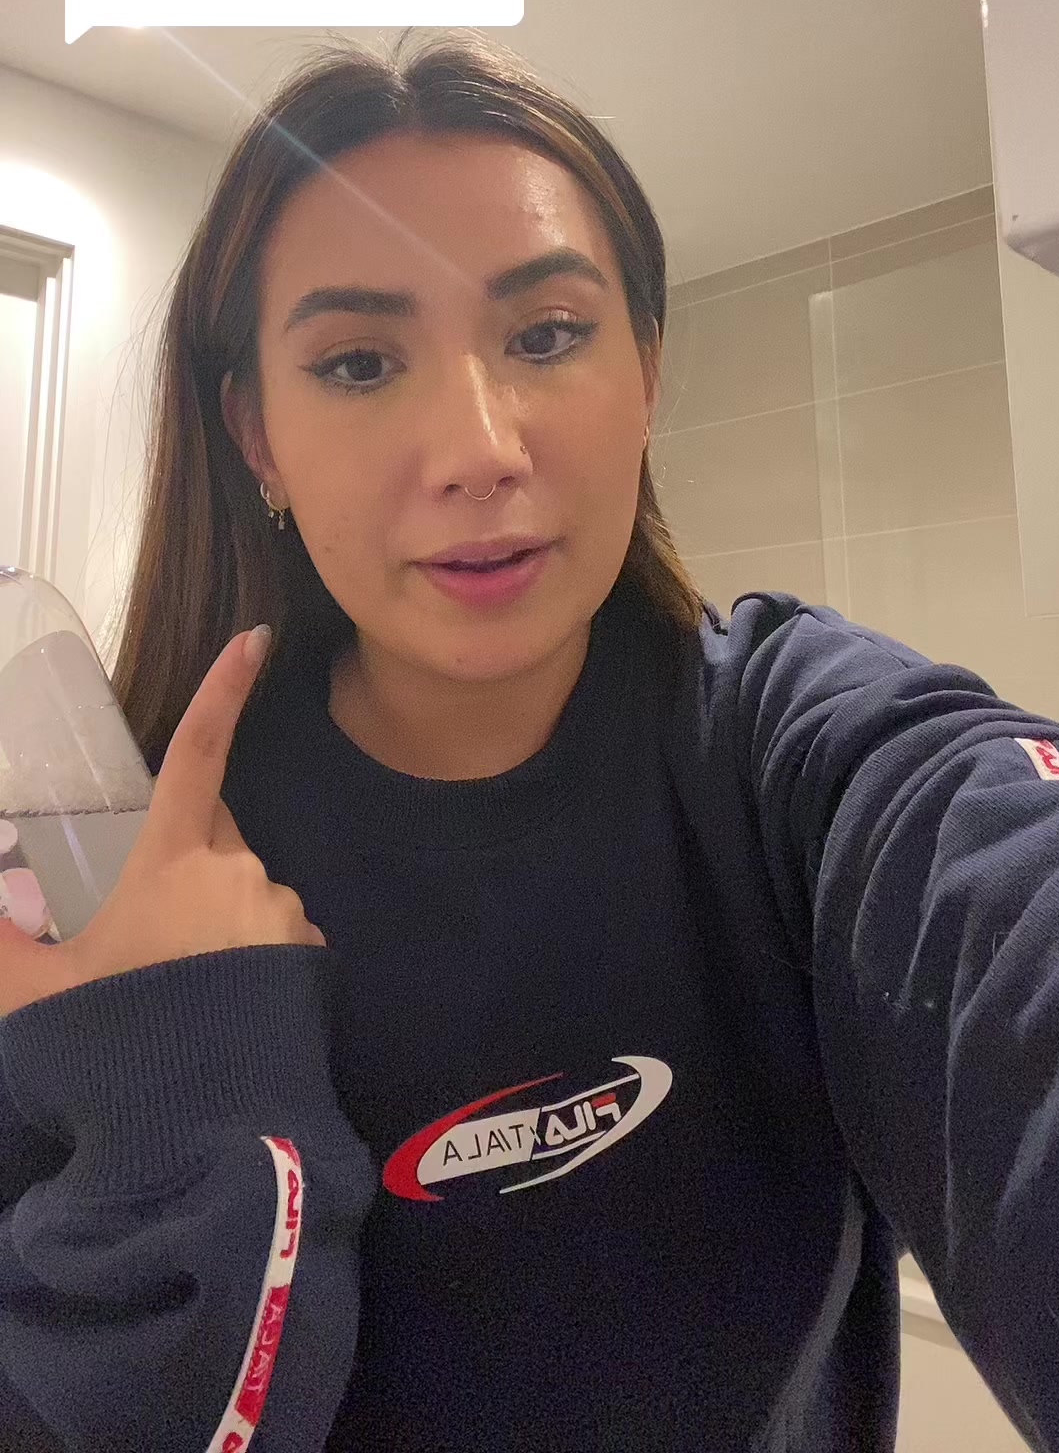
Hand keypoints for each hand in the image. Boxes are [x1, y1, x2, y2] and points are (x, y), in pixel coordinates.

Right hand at [0, 626, 324, 1019]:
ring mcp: (280, 913)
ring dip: (218, 921)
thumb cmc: (116, 1051)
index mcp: (169, 860)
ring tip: (184, 996)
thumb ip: (4, 943)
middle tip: (145, 943)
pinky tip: (224, 1012)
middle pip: (212, 838)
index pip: (195, 753)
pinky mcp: (312, 958)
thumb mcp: (38, 994)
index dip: (223, 691)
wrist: (203, 1135)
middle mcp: (235, 870)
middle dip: (183, 865)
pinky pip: (276, 937)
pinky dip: (251, 958)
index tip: (256, 638)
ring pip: (244, 892)